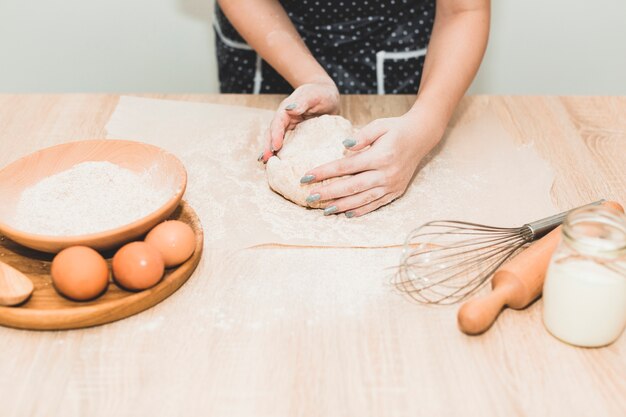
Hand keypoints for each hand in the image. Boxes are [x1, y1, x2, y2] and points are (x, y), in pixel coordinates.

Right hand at [259, 81, 339, 162]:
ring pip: (276, 140)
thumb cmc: (321, 93)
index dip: (275, 135)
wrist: (327, 96)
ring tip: (266, 165)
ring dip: (271, 152)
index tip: (275, 147)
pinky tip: (281, 164)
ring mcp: (289, 128)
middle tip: (265, 160)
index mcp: (287, 109)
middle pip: (272, 134)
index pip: (278, 123)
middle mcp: (285, 120)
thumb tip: (290, 109)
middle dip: (268, 146)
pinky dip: (282, 154)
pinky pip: (286, 145)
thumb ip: (302, 101)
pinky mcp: (296, 135)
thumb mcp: (313, 95)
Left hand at [303, 107, 444, 216]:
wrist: (421, 136)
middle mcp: (386, 173)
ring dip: (342, 206)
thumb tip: (343, 146)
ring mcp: (392, 185)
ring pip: (363, 199)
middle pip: (352, 186)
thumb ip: (361, 136)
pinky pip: (376, 204)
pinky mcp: (396, 191)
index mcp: (380, 156)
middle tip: (310, 197)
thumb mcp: (379, 125)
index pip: (346, 166)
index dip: (325, 172)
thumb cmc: (396, 128)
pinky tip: (347, 214)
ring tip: (324, 210)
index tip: (306, 176)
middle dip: (329, 193)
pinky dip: (361, 210)